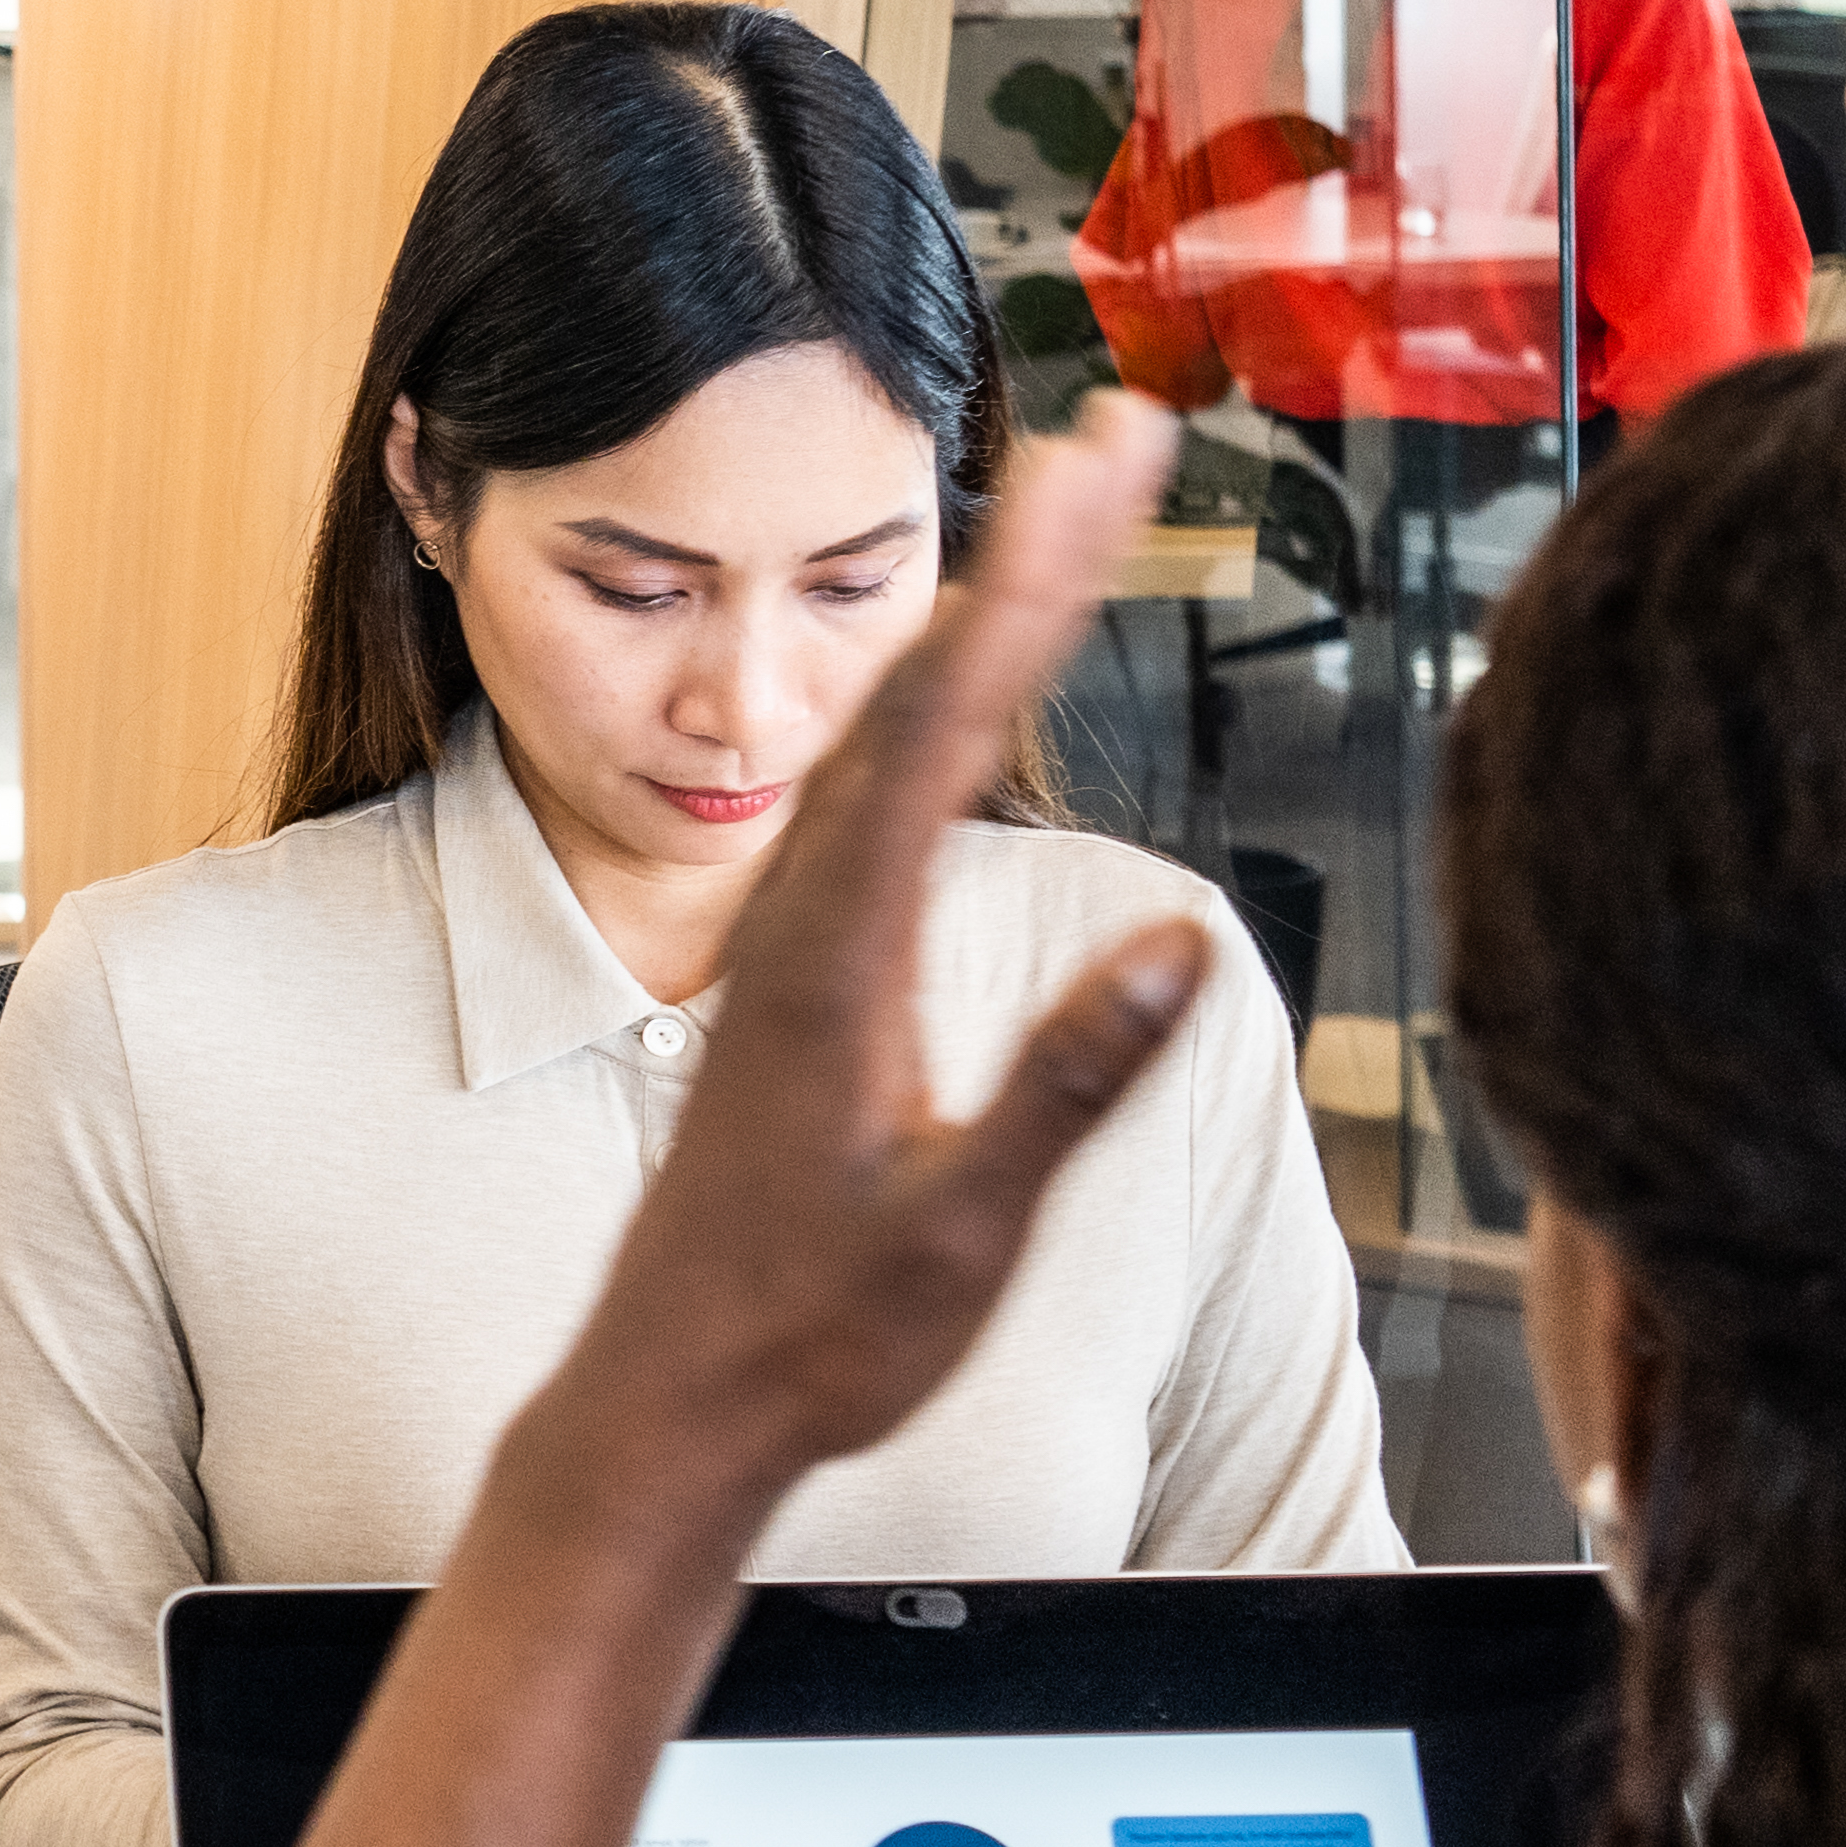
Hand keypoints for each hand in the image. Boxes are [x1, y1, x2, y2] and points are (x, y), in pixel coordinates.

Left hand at [556, 388, 1209, 1493]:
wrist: (665, 1406)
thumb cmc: (809, 1340)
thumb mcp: (964, 1227)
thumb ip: (1066, 1084)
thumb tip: (1180, 945)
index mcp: (838, 960)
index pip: (949, 722)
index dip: (1036, 580)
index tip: (1109, 466)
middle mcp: (801, 923)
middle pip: (922, 693)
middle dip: (1027, 555)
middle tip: (1118, 440)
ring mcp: (791, 946)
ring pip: (887, 738)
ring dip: (977, 622)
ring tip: (1064, 519)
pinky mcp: (795, 981)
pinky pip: (864, 808)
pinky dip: (928, 718)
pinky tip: (955, 693)